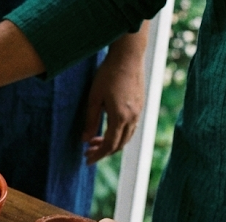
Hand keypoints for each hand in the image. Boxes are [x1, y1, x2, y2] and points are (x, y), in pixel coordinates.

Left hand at [81, 30, 146, 164]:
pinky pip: (131, 127)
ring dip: (111, 143)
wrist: (128, 56)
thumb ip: (90, 121)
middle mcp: (133, 117)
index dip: (97, 155)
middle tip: (87, 152)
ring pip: (126, 137)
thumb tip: (84, 140)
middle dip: (103, 152)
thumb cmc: (107, 75)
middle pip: (119, 145)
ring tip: (94, 142)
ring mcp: (139, 111)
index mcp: (120, 117)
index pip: (109, 145)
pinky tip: (107, 130)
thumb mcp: (93, 98)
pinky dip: (119, 134)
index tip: (86, 160)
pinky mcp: (140, 105)